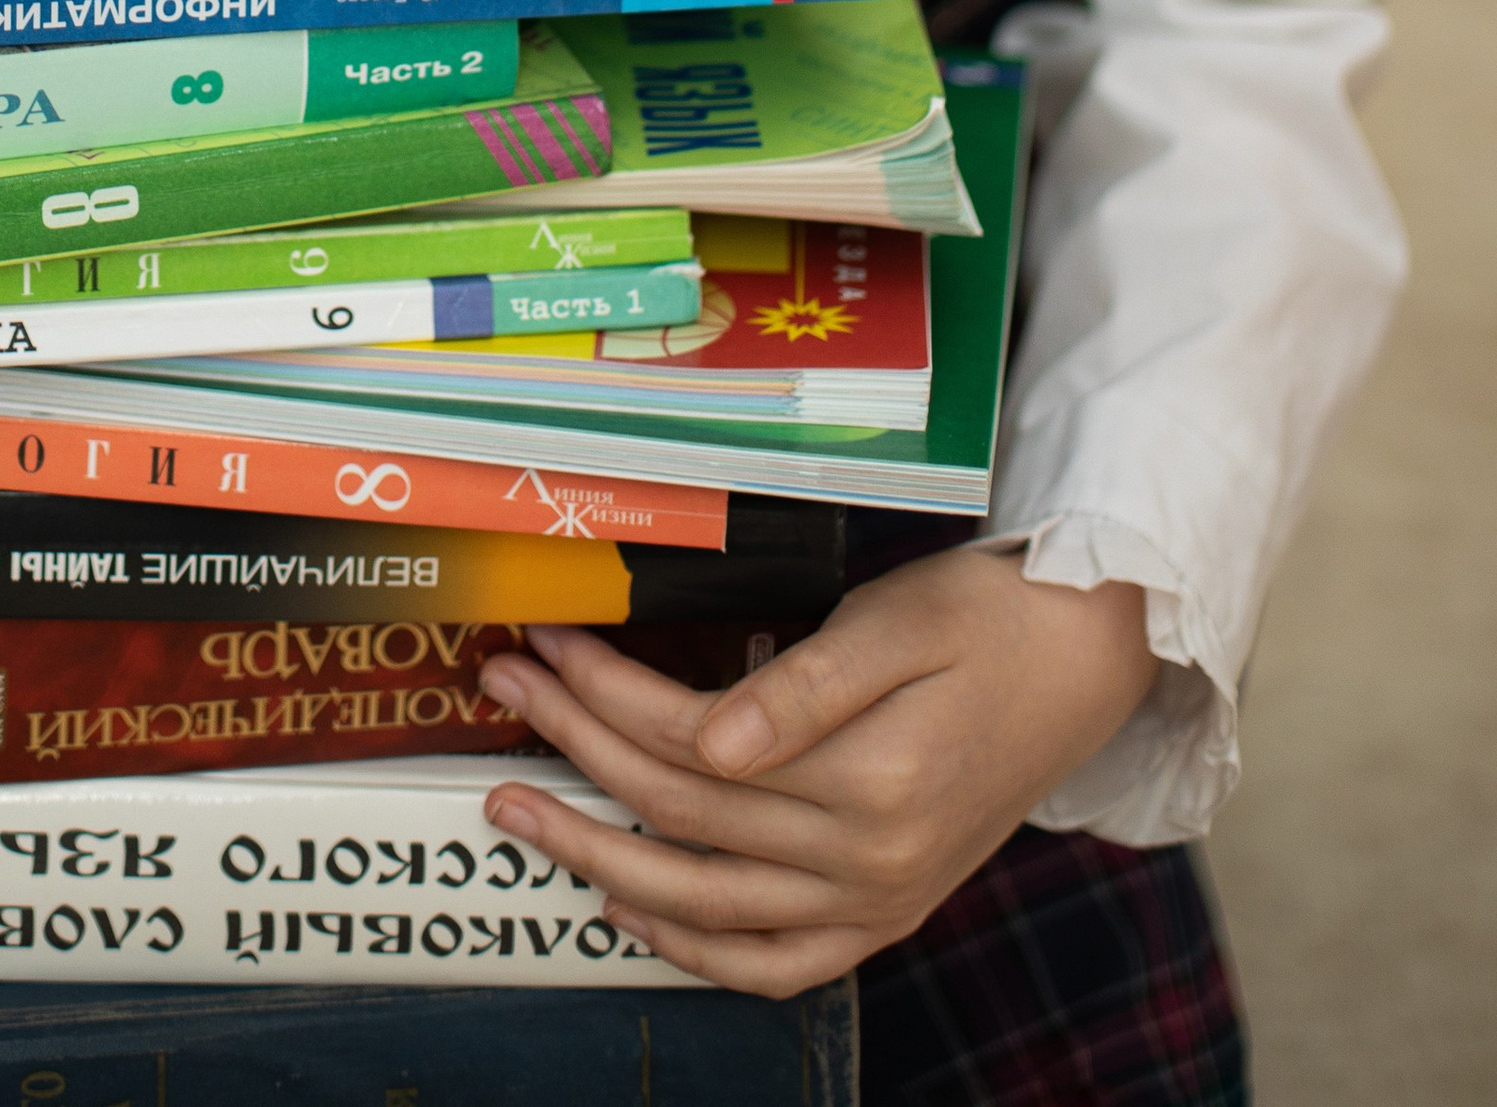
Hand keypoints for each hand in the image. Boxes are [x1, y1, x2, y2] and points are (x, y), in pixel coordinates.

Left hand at [478, 548, 1155, 996]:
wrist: (1081, 662)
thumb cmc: (987, 620)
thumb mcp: (898, 623)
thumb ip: (802, 687)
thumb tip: (707, 742)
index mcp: (869, 779)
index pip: (692, 744)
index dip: (606, 692)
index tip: (544, 644)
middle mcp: (869, 859)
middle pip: (682, 815)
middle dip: (577, 751)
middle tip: (504, 696)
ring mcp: (878, 899)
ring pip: (708, 905)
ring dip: (601, 860)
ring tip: (522, 812)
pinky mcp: (886, 912)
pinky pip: (776, 964)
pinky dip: (696, 951)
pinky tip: (631, 911)